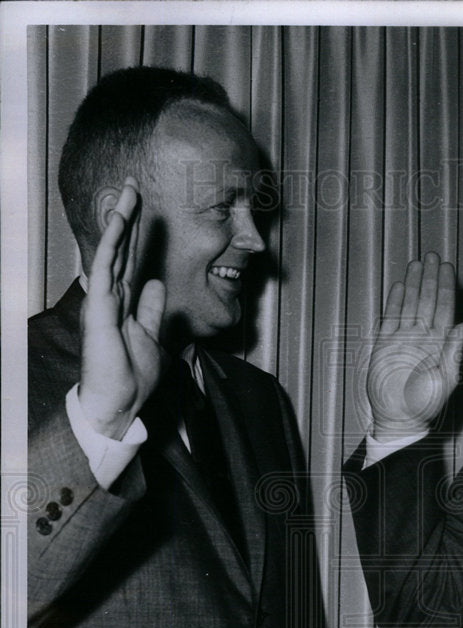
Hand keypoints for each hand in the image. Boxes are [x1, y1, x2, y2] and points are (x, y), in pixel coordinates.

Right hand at [79, 177, 165, 438]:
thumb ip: (152, 310)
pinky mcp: (99, 305)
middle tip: (133, 184)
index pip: (131, 260)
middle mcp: (111, 296)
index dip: (138, 234)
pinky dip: (112, 242)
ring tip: (129, 191)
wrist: (120, 402)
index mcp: (123, 302)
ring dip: (121, 219)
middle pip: (121, 248)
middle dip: (128, 216)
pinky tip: (120, 220)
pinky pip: (105, 266)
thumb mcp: (151, 336)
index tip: (145, 209)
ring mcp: (103, 299)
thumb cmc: (132, 376)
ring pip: (111, 250)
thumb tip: (157, 285)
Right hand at [367, 251, 462, 440]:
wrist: (399, 418)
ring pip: (410, 304)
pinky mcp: (384, 344)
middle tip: (433, 256)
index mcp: (439, 343)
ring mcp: (403, 338)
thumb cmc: (426, 404)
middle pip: (427, 300)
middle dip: (431, 278)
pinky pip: (390, 317)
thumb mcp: (446, 379)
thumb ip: (454, 352)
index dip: (446, 288)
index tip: (447, 268)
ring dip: (414, 283)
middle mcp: (422, 336)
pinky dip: (395, 301)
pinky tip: (401, 285)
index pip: (444, 308)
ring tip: (417, 263)